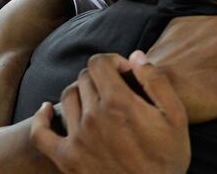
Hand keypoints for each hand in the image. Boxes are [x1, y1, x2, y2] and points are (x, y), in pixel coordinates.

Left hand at [30, 53, 189, 173]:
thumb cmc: (168, 158)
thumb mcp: (176, 117)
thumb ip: (155, 82)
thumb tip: (136, 56)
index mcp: (119, 102)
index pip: (99, 63)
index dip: (112, 61)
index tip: (124, 72)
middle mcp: (93, 116)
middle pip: (84, 78)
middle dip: (100, 77)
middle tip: (115, 89)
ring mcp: (76, 138)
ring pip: (67, 97)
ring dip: (80, 92)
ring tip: (95, 101)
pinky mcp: (65, 159)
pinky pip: (40, 133)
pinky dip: (41, 118)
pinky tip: (46, 110)